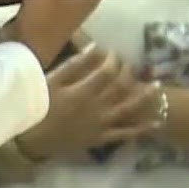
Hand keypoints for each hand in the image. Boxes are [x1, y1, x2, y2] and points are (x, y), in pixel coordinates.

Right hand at [17, 46, 162, 159]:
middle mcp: (97, 107)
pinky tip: (155, 123)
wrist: (31, 141)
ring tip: (156, 87)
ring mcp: (101, 124)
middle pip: (119, 87)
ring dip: (144, 97)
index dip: (113, 59)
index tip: (112, 52)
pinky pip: (124, 134)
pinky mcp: (101, 138)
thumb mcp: (50, 82)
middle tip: (130, 64)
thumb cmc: (36, 108)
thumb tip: (95, 47)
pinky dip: (141, 129)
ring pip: (128, 109)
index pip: (106, 72)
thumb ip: (73, 65)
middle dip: (127, 72)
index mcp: (83, 92)